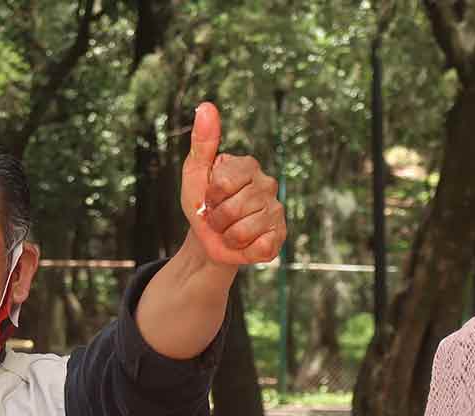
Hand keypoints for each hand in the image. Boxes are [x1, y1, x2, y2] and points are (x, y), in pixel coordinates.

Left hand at [181, 102, 285, 266]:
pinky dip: (244, 249)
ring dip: (227, 236)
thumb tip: (206, 106)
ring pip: (242, 230)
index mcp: (248, 166)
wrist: (209, 241)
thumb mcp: (194, 174)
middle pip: (232, 209)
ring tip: (228, 230)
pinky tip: (244, 243)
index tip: (209, 197)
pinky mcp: (279, 235)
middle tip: (217, 217)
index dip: (209, 197)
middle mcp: (267, 184)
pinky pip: (259, 247)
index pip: (223, 183)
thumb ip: (202, 142)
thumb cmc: (202, 204)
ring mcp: (276, 210)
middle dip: (216, 219)